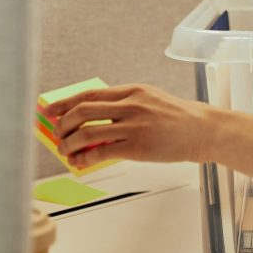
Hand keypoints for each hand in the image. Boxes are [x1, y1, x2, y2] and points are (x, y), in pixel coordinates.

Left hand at [43, 84, 214, 170]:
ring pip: (88, 132)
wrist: (203, 130)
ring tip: (64, 150)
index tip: (50, 110)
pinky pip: (102, 152)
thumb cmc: (177, 118)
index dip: (65, 102)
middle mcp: (131, 105)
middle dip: (63, 124)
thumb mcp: (150, 100)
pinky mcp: (138, 147)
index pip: (90, 94)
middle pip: (83, 110)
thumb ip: (124, 106)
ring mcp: (134, 126)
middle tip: (55, 133)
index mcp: (132, 91)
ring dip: (69, 143)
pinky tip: (80, 161)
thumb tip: (94, 121)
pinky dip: (85, 158)